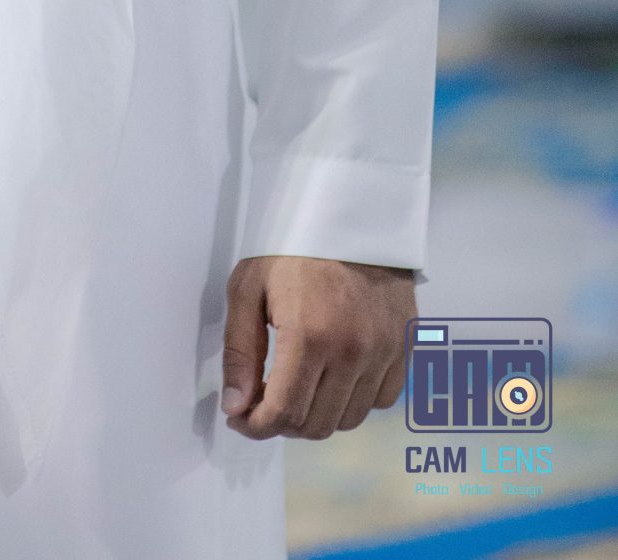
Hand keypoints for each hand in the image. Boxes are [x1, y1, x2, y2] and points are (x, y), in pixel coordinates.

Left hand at [222, 256, 413, 440]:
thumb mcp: (248, 287)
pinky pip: (380, 401)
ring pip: (348, 419)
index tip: (241, 419)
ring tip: (296, 389)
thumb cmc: (293, 245)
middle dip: (282, 424)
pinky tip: (332, 377)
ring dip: (317, 415)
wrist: (350, 214)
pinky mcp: (404, 348)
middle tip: (263, 402)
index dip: (256, 427)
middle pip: (315, 424)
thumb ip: (239, 351)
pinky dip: (353, 401)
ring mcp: (383, 353)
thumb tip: (236, 406)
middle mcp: (352, 352)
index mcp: (309, 336)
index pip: (283, 412)